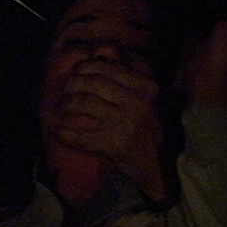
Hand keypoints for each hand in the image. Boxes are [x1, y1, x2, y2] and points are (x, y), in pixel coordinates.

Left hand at [52, 57, 166, 200]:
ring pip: (84, 103)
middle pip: (92, 83)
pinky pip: (82, 136)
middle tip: (64, 94)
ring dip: (66, 107)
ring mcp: (126, 123)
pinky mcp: (116, 144)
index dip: (84, 68)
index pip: (107, 68)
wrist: (167, 167)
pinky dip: (66, 134)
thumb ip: (132, 83)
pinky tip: (59, 133)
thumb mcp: (153, 101)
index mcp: (145, 88)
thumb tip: (104, 59)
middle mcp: (137, 102)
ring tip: (62, 112)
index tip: (75, 74)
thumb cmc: (157, 132)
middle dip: (71, 86)